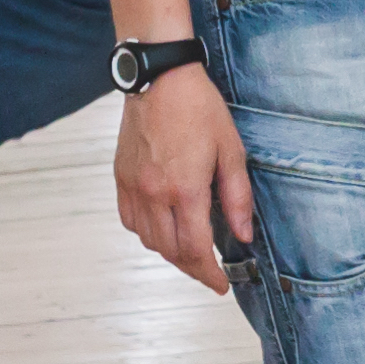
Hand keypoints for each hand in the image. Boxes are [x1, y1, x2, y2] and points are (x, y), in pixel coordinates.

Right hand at [112, 64, 257, 293]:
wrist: (159, 78)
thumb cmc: (199, 109)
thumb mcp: (231, 151)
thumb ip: (237, 198)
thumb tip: (243, 235)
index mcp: (185, 189)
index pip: (196, 249)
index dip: (210, 274)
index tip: (221, 285)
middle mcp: (154, 193)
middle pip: (171, 251)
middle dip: (193, 269)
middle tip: (210, 273)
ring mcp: (134, 186)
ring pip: (149, 240)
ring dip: (170, 253)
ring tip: (190, 252)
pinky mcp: (121, 177)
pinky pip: (130, 220)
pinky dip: (148, 233)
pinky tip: (164, 229)